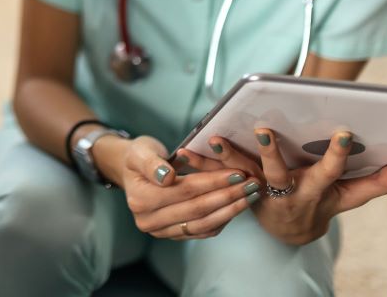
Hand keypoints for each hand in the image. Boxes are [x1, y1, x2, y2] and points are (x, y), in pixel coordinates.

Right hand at [120, 135, 262, 240]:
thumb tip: (166, 177)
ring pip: (203, 223)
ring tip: (251, 194)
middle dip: (228, 195)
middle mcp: (149, 221)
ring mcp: (161, 232)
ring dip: (231, 209)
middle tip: (252, 183)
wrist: (134, 171)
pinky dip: (223, 219)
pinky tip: (238, 205)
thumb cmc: (140, 156)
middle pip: (196, 209)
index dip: (213, 182)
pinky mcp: (174, 235)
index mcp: (140, 200)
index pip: (185, 190)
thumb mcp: (140, 151)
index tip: (237, 172)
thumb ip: (152, 164)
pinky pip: (203, 230)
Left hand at [181, 128, 386, 244]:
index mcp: (314, 190)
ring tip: (212, 137)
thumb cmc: (321, 204)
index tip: (343, 132)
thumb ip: (376, 183)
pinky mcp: (236, 187)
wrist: (287, 230)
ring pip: (241, 173)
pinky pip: (216, 175)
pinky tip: (185, 148)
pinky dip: (200, 162)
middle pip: (277, 172)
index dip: (336, 154)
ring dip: (225, 157)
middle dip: (271, 153)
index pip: (328, 170)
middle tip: (263, 129)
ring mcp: (259, 190)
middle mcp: (285, 191)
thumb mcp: (348, 198)